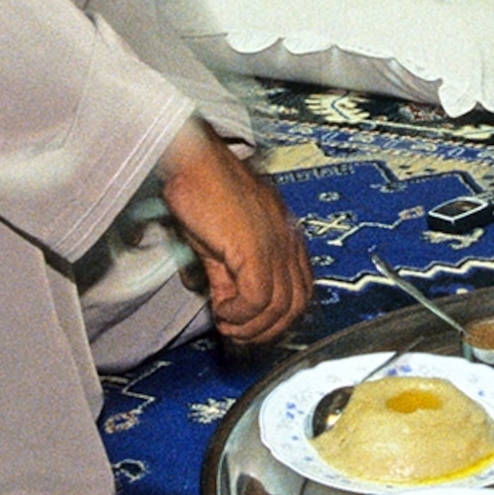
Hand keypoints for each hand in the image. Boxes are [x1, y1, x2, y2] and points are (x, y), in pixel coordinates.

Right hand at [157, 120, 312, 344]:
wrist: (192, 161)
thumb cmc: (204, 189)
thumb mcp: (222, 241)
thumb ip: (231, 275)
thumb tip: (230, 307)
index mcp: (285, 235)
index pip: (301, 290)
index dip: (277, 317)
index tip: (251, 326)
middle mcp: (287, 240)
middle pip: (296, 304)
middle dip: (266, 330)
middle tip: (237, 333)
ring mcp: (275, 244)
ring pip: (279, 308)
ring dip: (250, 326)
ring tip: (226, 322)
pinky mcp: (255, 249)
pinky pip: (259, 299)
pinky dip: (239, 314)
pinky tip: (222, 310)